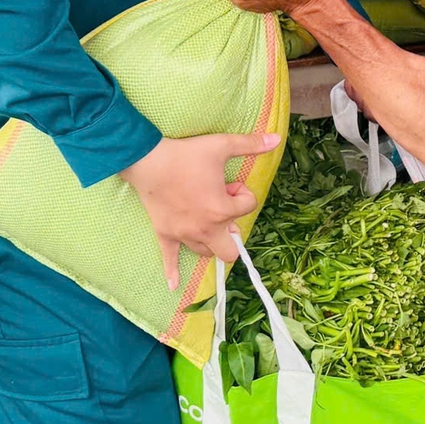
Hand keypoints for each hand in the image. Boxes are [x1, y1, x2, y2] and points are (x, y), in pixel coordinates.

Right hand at [122, 131, 280, 288]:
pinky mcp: (166, 235)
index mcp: (221, 210)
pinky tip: (173, 285)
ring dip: (212, 240)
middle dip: (233, 231)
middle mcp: (205, 228)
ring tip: (206, 217)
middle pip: (231, 249)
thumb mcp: (221, 145)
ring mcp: (184, 235)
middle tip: (223, 209)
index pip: (248, 207)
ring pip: (206, 252)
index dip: (243, 192)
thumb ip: (251, 144)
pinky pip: (169, 260)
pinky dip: (171, 272)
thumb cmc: (186, 154)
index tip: (230, 182)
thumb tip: (276, 138)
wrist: (148, 160)